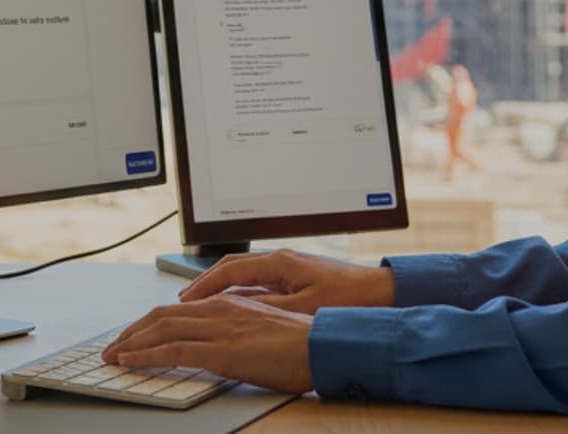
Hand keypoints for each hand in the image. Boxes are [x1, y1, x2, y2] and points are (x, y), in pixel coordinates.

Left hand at [101, 295, 314, 392]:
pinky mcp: (221, 349)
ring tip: (111, 356)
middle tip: (112, 347)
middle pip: (161, 316)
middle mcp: (219, 309)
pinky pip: (173, 350)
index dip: (148, 323)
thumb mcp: (262, 332)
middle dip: (131, 332)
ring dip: (130, 343)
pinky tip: (130, 361)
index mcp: (229, 304)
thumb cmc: (300, 345)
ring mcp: (219, 328)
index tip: (131, 336)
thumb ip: (236, 332)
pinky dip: (145, 355)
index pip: (176, 310)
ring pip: (160, 329)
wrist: (323, 347)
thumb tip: (217, 345)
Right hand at [178, 248, 394, 314]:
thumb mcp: (303, 308)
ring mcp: (289, 265)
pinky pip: (258, 278)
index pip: (229, 270)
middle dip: (206, 281)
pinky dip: (240, 289)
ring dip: (222, 284)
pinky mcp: (297, 274)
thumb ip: (267, 307)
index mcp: (279, 262)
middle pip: (232, 265)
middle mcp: (281, 259)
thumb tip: (236, 308)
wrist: (381, 293)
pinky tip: (235, 303)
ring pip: (244, 271)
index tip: (186, 298)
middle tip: (186, 298)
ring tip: (203, 300)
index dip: (204, 284)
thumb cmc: (349, 299)